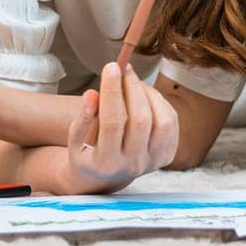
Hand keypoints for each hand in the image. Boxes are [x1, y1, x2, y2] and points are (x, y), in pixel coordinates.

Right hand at [63, 62, 179, 192]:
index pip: (112, 122)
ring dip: (149, 94)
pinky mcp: (167, 156)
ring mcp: (153, 161)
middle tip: (125, 69)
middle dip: (133, 88)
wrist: (105, 178)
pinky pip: (171, 123)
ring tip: (134, 83)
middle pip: (140, 120)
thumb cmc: (88, 154)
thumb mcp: (75, 142)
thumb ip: (82, 119)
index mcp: (106, 163)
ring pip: (162, 120)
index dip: (112, 92)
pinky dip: (161, 103)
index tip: (111, 67)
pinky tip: (146, 95)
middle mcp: (133, 165)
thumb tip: (92, 94)